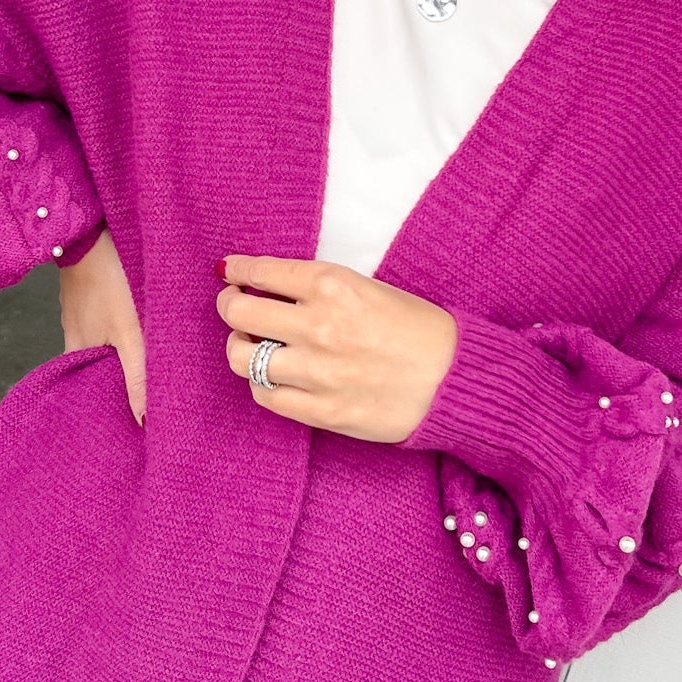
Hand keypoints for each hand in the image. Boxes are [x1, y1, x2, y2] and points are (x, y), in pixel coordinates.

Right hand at [57, 227, 145, 424]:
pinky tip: (139, 327)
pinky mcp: (90, 292)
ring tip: (150, 365)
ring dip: (122, 354)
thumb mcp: (128, 332)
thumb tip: (144, 421)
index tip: (130, 421)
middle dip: (119, 382)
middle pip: (99, 368)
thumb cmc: (108, 279)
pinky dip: (120, 330)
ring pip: (104, 343)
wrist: (89, 228)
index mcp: (77, 349)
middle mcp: (74, 334)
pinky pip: (105, 320)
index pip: (91, 390)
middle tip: (148, 397)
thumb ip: (138, 373)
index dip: (109, 406)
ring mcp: (81, 311)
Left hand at [215, 254, 457, 441]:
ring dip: (239, 348)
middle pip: (239, 312)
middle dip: (229, 305)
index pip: (262, 272)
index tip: (228, 271)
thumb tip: (266, 285)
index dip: (237, 270)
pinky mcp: (322, 411)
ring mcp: (317, 371)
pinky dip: (261, 383)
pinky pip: (265, 396)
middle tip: (233, 306)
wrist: (453, 380)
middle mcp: (319, 325)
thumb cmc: (417, 329)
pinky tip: (273, 376)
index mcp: (333, 285)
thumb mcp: (368, 288)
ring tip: (249, 345)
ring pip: (242, 358)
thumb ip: (318, 287)